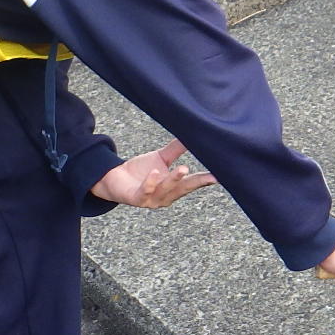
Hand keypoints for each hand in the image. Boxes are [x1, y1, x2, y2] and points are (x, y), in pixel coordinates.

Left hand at [91, 139, 218, 208]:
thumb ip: (176, 149)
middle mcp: (165, 197)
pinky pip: (145, 191)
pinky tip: (155, 173)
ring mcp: (151, 200)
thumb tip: (192, 134)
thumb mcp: (161, 158)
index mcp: (173, 189)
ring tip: (183, 169)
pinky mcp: (135, 198)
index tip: (219, 176)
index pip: (192, 184)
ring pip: (165, 190)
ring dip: (174, 180)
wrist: (114, 178)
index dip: (204, 180)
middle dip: (195, 183)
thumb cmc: (141, 171)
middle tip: (210, 176)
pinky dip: (150, 183)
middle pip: (182, 189)